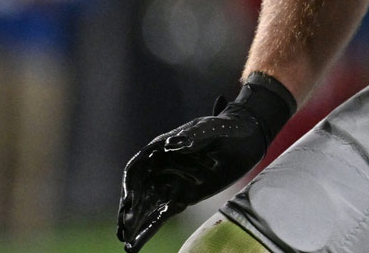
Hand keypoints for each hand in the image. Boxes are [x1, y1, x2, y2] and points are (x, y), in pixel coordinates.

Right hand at [116, 74, 294, 252]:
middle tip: (123, 230)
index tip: (128, 202)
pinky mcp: (182, 197)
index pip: (136, 169)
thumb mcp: (209, 128)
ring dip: (136, 225)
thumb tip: (171, 144)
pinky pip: (161, 215)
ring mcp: (170, 184)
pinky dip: (150, 229)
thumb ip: (191, 137)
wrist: (246, 137)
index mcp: (159, 149)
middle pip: (138, 192)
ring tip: (126, 244)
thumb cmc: (224, 127)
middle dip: (129, 212)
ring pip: (147, 207)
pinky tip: (137, 244)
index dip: (130, 186)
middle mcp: (159, 168)